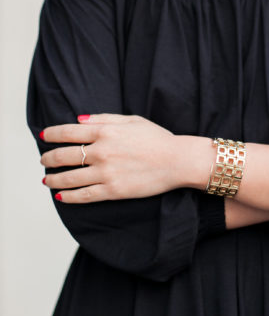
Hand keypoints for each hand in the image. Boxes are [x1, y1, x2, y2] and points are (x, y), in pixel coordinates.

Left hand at [40, 114, 183, 202]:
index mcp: (105, 132)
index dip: (51, 134)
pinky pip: (84, 195)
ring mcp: (106, 172)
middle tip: (45, 161)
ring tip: (47, 180)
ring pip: (69, 178)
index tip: (44, 137)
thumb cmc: (159, 139)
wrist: (178, 161)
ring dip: (53, 179)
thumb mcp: (132, 120)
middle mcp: (101, 152)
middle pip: (63, 155)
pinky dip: (69, 197)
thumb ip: (103, 118)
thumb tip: (78, 120)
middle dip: (49, 159)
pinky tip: (61, 196)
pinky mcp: (113, 191)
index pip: (67, 132)